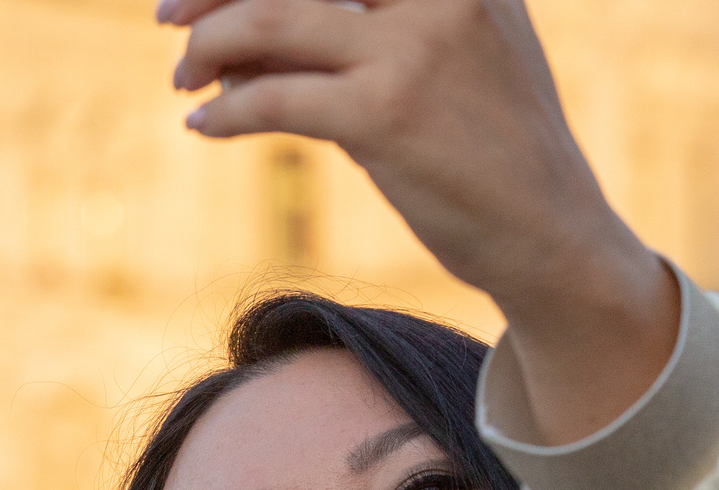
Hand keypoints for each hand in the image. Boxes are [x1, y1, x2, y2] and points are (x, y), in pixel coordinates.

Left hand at [163, 0, 677, 442]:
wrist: (553, 237)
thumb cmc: (494, 150)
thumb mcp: (449, 58)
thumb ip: (369, 25)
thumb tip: (252, 23)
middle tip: (166, 18)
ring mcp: (413, 50)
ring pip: (269, 22)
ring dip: (209, 48)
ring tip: (183, 80)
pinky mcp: (387, 116)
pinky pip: (274, 97)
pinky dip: (226, 112)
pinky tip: (206, 126)